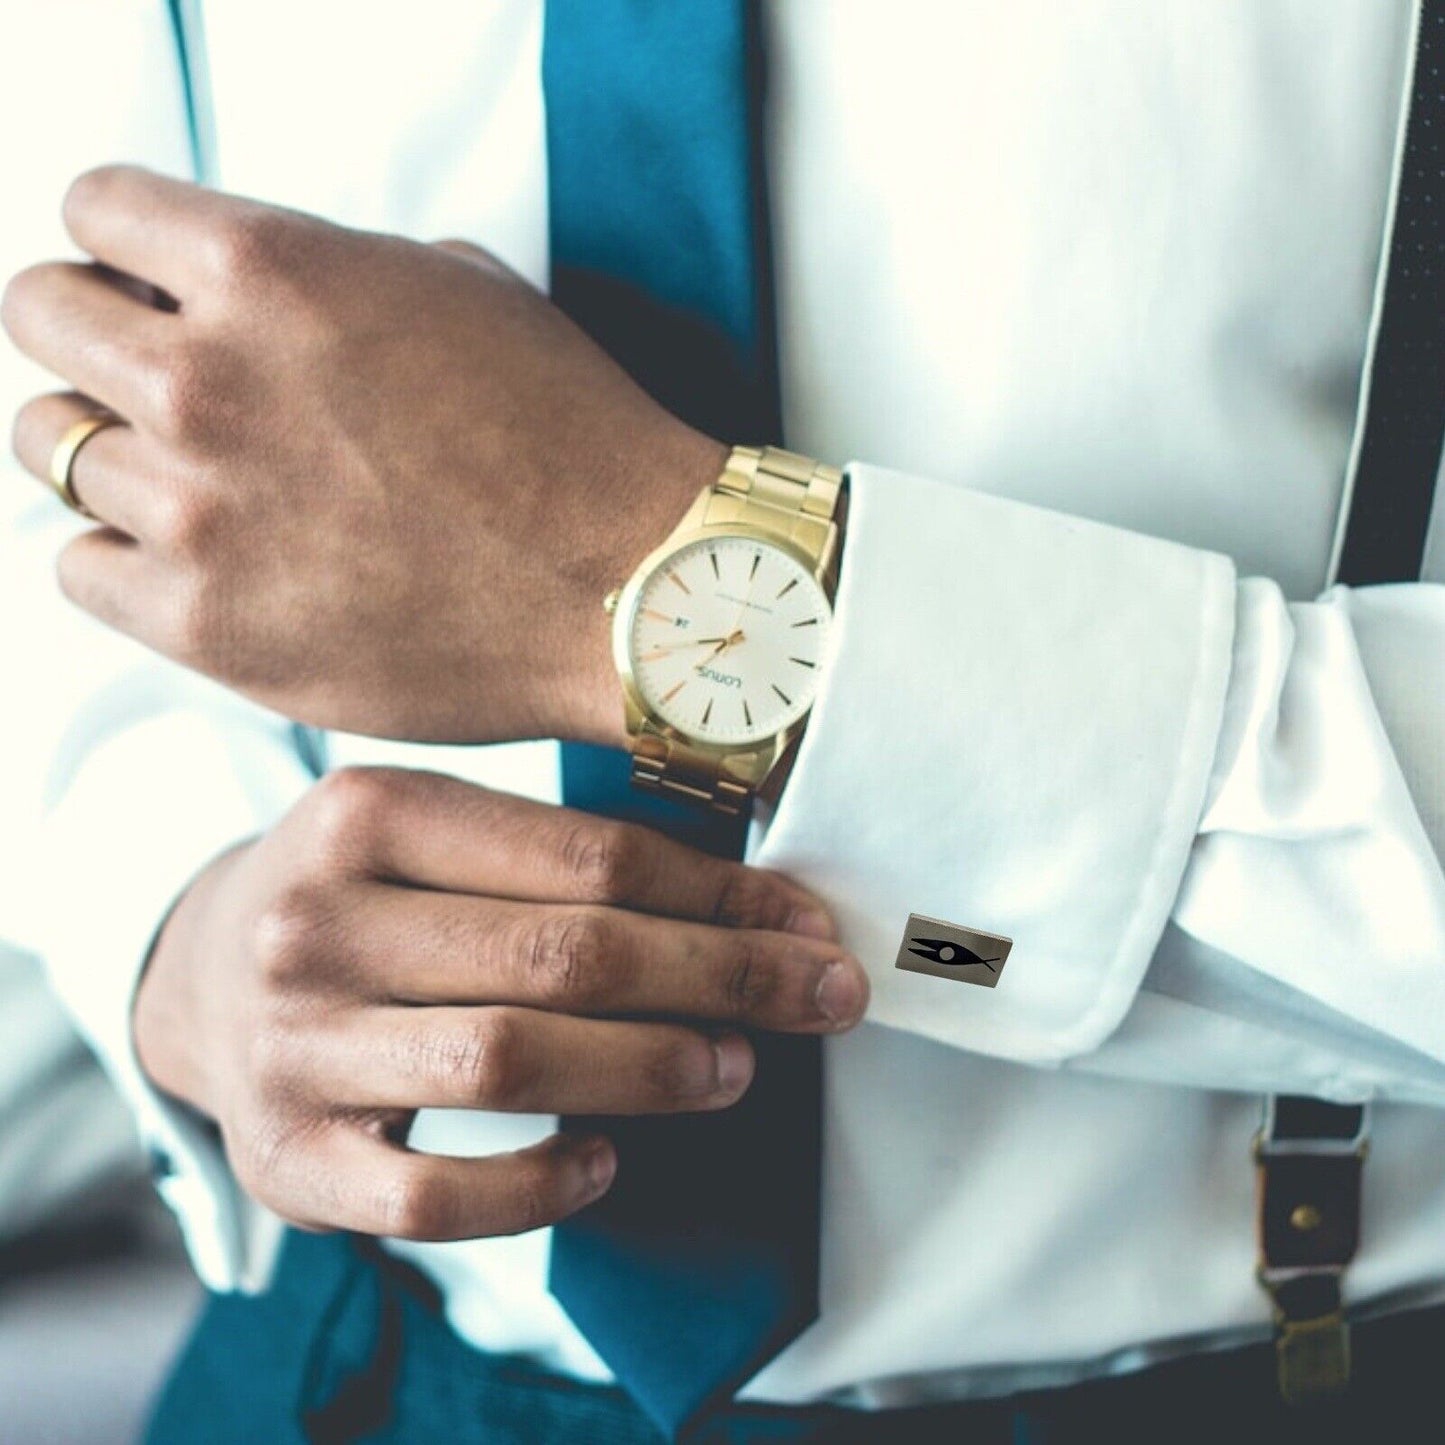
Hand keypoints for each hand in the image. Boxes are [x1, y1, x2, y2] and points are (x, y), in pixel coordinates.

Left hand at [3, 166, 725, 745]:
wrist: (627, 585)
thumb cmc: (566, 440)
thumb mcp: (456, 289)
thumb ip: (319, 272)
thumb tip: (236, 292)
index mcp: (269, 270)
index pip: (92, 210)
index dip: (122, 246)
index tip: (146, 285)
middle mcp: (208, 380)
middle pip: (38, 316)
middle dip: (89, 335)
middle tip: (147, 378)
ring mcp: (197, 510)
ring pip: (50, 450)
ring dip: (112, 452)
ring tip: (196, 481)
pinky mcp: (204, 624)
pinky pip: (78, 568)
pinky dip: (120, 556)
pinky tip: (197, 557)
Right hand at [134, 767, 865, 1240]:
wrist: (201, 973)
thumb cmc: (359, 895)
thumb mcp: (430, 834)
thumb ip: (560, 856)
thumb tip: (754, 906)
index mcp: (368, 812)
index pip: (586, 856)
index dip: (719, 898)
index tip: (807, 926)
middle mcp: (316, 921)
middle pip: (565, 955)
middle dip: (721, 978)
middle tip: (815, 998)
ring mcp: (294, 1046)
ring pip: (511, 1061)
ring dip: (652, 1068)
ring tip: (734, 1068)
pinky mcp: (288, 1160)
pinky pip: (435, 1198)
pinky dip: (540, 1187)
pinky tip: (607, 1159)